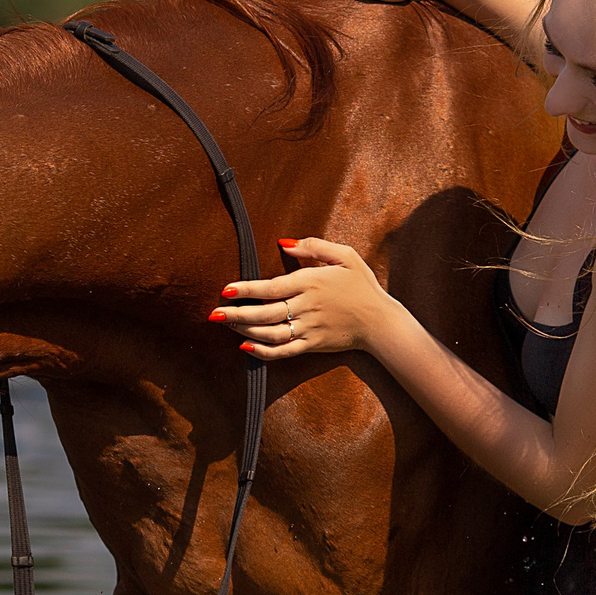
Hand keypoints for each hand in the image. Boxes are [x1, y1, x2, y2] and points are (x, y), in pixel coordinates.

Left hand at [209, 238, 401, 360]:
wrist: (380, 322)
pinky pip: (284, 351)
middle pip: (265, 312)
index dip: (246, 289)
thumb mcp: (344, 256)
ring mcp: (309, 328)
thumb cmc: (361, 285)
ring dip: (246, 331)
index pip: (271, 287)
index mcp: (311, 282)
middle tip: (214, 314)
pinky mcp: (313, 345)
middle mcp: (307, 306)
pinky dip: (264, 352)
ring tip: (227, 326)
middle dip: (237, 314)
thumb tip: (283, 242)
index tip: (226, 289)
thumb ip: (314, 246)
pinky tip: (247, 348)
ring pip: (271, 333)